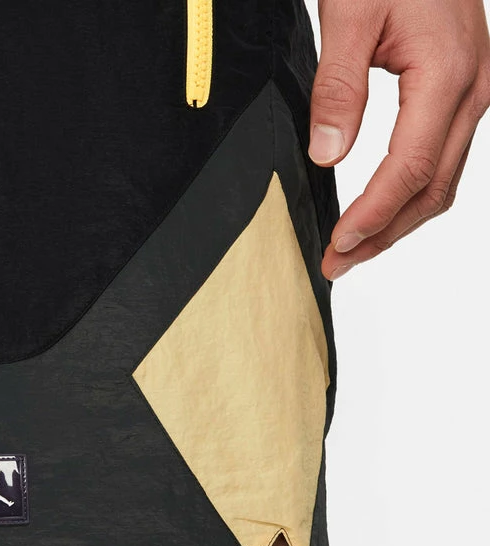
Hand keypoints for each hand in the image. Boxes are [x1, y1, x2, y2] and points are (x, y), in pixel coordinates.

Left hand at [309, 0, 489, 278]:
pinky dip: (411, 195)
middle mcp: (473, 90)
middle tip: (338, 264)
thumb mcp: (350, 14)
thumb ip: (337, 87)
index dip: (374, 215)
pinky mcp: (464, 93)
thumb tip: (328, 156)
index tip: (339, 244)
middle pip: (432, 188)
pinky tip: (380, 211)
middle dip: (384, 234)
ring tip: (354, 250)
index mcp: (447, 74)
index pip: (410, 168)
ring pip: (442, 180)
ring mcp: (475, 93)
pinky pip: (444, 159)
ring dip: (397, 222)